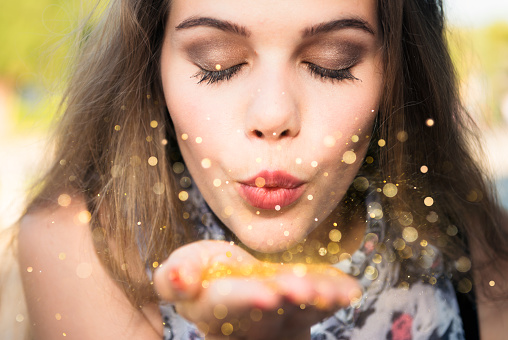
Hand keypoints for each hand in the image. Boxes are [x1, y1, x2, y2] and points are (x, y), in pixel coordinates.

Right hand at [154, 240, 360, 339]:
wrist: (239, 282)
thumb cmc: (209, 272)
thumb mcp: (186, 266)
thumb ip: (175, 275)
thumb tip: (181, 279)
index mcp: (215, 310)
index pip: (229, 306)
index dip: (246, 301)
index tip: (267, 294)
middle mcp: (250, 321)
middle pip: (270, 315)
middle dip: (288, 301)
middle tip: (304, 290)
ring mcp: (281, 318)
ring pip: (300, 314)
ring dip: (317, 303)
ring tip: (332, 293)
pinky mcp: (305, 310)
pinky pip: (323, 308)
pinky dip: (337, 298)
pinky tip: (350, 290)